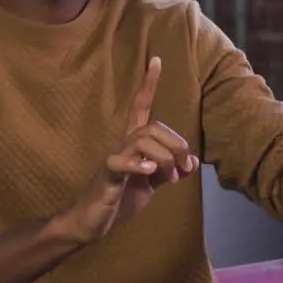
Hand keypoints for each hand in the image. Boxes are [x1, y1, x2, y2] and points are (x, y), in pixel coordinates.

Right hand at [61, 57, 199, 242]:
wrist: (91, 221)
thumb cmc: (120, 199)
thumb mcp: (153, 184)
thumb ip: (171, 171)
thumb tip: (192, 162)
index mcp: (134, 144)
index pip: (141, 107)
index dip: (148, 84)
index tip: (157, 60)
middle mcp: (123, 145)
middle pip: (152, 126)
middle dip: (175, 143)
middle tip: (183, 168)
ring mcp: (114, 159)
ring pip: (141, 140)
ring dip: (164, 157)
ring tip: (170, 177)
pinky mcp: (107, 176)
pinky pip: (120, 162)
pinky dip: (139, 165)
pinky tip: (150, 172)